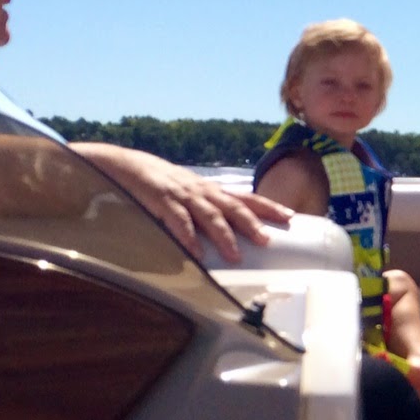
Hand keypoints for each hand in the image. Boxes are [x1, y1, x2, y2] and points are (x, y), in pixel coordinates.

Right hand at [69, 143, 291, 260]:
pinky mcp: (161, 202)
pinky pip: (176, 221)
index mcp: (211, 190)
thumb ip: (210, 208)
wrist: (127, 164)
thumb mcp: (191, 193)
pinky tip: (196, 252)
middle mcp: (202, 191)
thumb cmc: (163, 184)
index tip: (291, 218)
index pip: (246, 197)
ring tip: (235, 255)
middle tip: (267, 240)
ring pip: (208, 215)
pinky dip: (187, 237)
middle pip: (232, 206)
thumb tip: (234, 230)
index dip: (269, 206)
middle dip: (251, 223)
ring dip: (223, 235)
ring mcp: (182, 195)